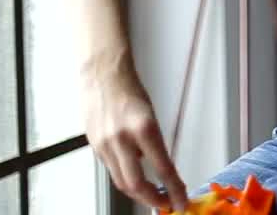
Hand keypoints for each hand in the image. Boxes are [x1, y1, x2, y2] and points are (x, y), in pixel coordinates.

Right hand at [83, 60, 186, 211]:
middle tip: (167, 204)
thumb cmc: (128, 90)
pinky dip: (125, 178)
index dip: (174, 189)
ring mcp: (105, 145)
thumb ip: (151, 141)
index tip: (181, 200)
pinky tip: (135, 180)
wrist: (101, 74)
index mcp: (143, 127)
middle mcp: (121, 139)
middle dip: (152, 199)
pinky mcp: (94, 147)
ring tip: (153, 196)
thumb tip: (157, 167)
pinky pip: (112, 170)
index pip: (162, 167)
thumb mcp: (150, 114)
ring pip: (121, 181)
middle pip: (135, 184)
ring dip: (138, 194)